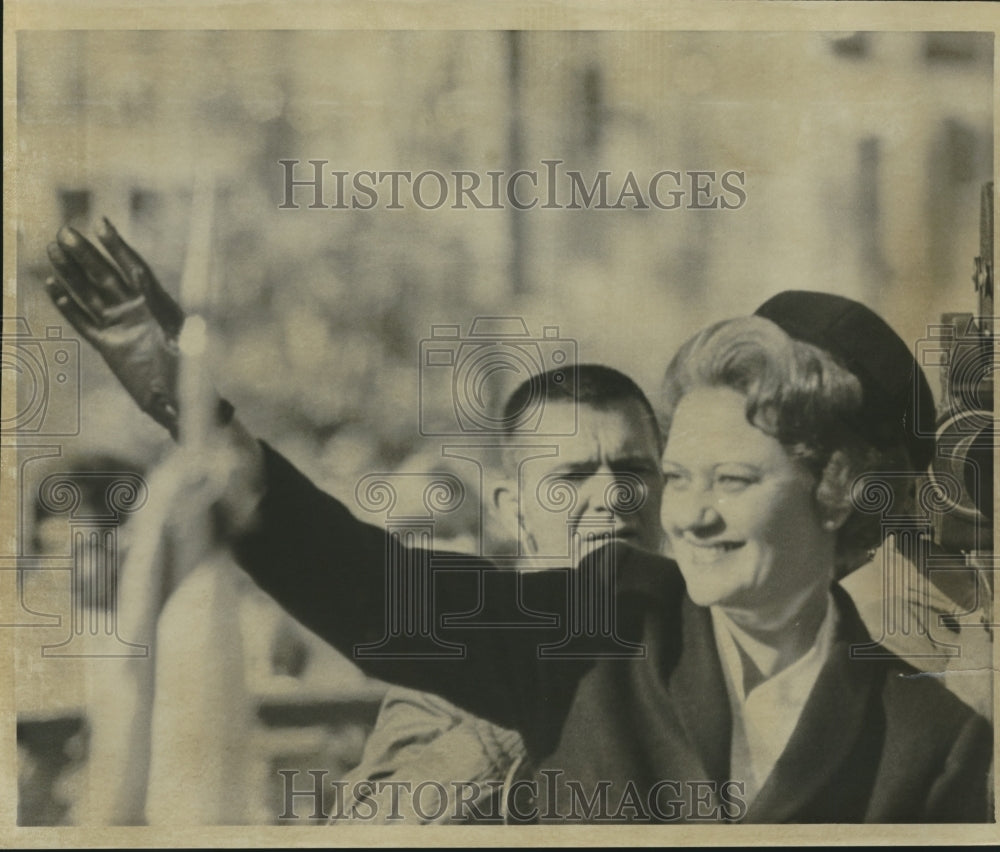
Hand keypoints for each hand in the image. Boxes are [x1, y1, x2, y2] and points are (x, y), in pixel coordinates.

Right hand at [46, 218, 184, 436]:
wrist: (185, 405)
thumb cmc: (191, 375)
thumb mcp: (180, 338)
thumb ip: (160, 307)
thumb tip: (140, 276)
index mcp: (159, 306)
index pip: (135, 270)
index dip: (118, 247)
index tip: (102, 225)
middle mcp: (139, 312)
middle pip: (107, 276)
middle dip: (87, 254)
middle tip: (65, 231)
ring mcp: (123, 328)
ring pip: (91, 294)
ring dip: (72, 273)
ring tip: (53, 250)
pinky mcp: (110, 347)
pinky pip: (85, 323)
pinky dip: (68, 307)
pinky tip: (53, 288)